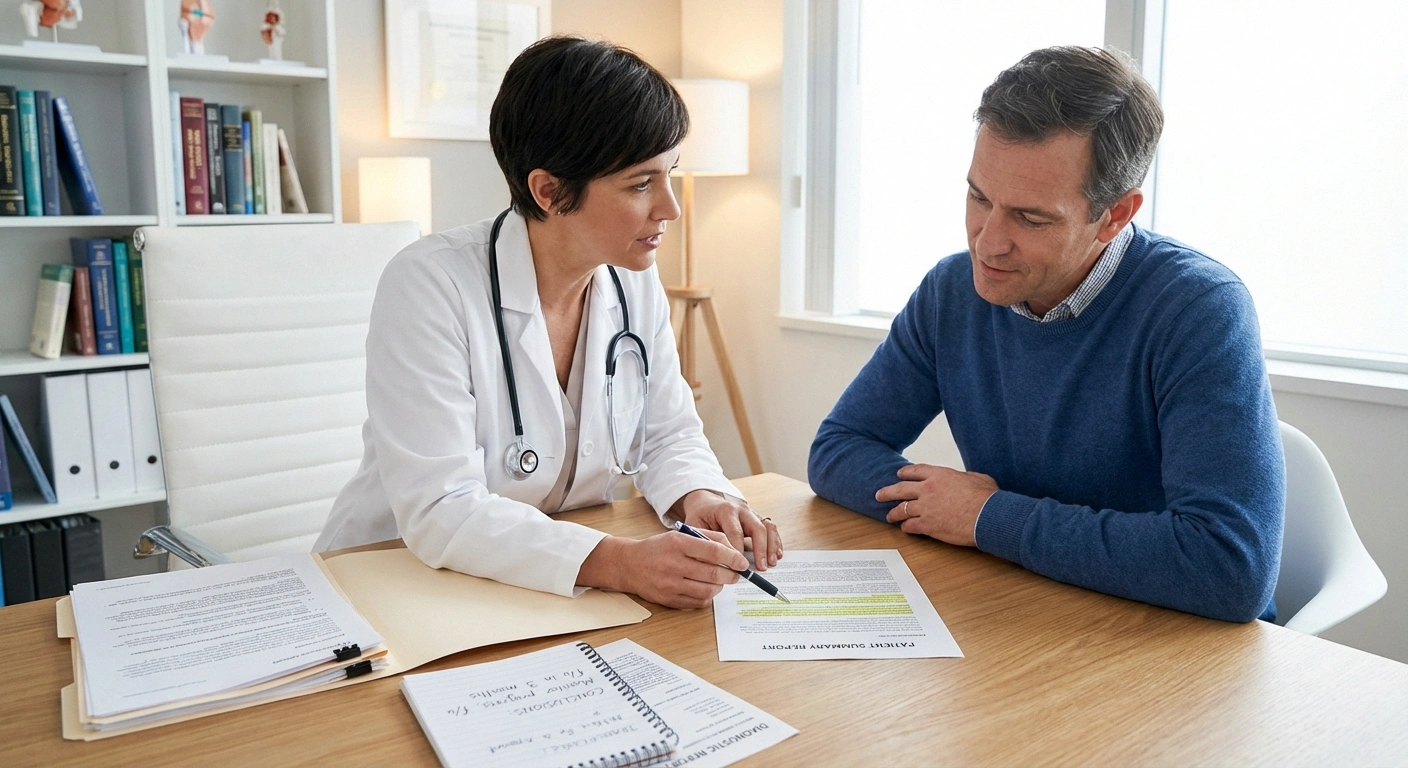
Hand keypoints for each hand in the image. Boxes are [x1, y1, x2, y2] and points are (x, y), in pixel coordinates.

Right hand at [577, 532, 746, 608]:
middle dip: (731, 575)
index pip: (713, 551)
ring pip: (708, 590)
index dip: (732, 558)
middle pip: (713, 574)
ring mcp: (670, 584)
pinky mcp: (669, 600)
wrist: (629, 565)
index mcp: (677, 543)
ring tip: (720, 580)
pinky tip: (705, 588)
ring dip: (720, 586)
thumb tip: (733, 550)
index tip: (742, 562)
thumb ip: (708, 538)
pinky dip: (708, 596)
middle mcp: (673, 564)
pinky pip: (698, 602)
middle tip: (736, 574)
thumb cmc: (658, 548)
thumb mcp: (680, 535)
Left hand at [676, 489, 782, 570]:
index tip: (739, 567)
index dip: (739, 551)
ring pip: (767, 527)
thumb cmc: (700, 516)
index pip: (736, 532)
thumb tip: (711, 562)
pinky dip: (776, 541)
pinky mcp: (757, 518)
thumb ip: (703, 541)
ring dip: (771, 545)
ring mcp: (752, 513)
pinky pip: (771, 528)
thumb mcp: (695, 525)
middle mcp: (742, 510)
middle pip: (756, 527)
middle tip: (761, 567)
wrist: (706, 502)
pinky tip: (777, 555)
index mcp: (726, 510)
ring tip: (772, 562)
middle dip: (760, 549)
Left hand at [876, 464, 998, 546]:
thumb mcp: (977, 478)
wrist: (986, 516)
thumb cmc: (986, 498)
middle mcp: (927, 489)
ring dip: (894, 513)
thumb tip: (967, 479)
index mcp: (939, 475)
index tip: (900, 474)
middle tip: (879, 495)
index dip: (906, 473)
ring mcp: (925, 507)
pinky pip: (910, 525)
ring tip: (889, 516)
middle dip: (887, 492)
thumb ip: (966, 477)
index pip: (916, 471)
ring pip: (902, 509)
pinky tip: (905, 529)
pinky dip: (906, 527)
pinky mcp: (927, 525)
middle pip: (900, 489)